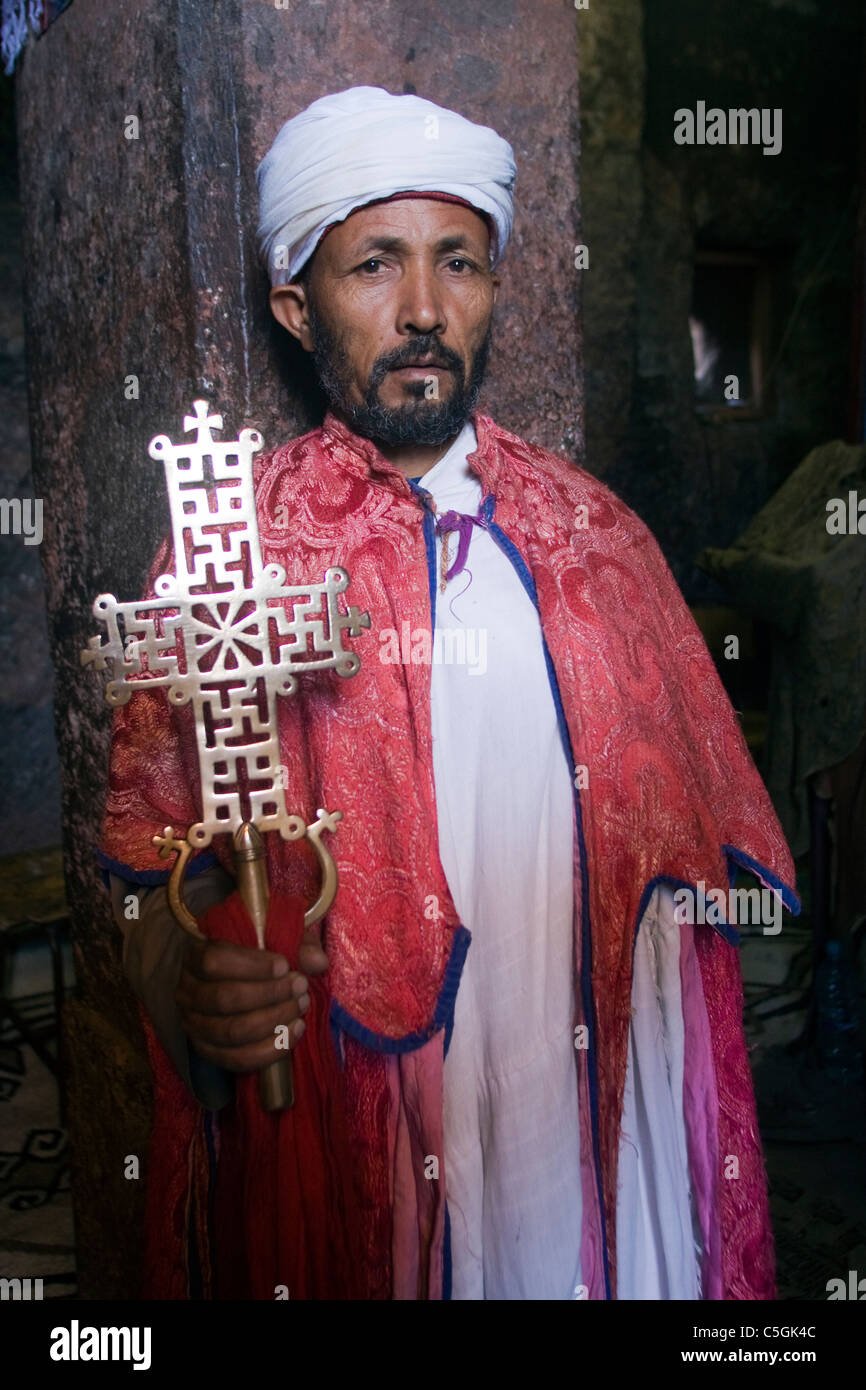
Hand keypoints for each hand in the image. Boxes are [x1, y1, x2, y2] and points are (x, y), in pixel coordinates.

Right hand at [175, 928, 328, 1073]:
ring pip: (230, 1031)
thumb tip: (317, 962)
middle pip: (224, 998)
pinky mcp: (206, 1050)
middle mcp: (186, 990)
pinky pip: (235, 1059)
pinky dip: (269, 1050)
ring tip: (300, 1008)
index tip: (284, 965)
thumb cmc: (260, 954)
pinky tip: (294, 1032)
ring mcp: (193, 1023)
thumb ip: (298, 945)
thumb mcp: (278, 938)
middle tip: (300, 987)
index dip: (251, 966)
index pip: (214, 961)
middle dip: (269, 995)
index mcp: (196, 954)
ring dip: (272, 1021)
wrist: (246, 979)